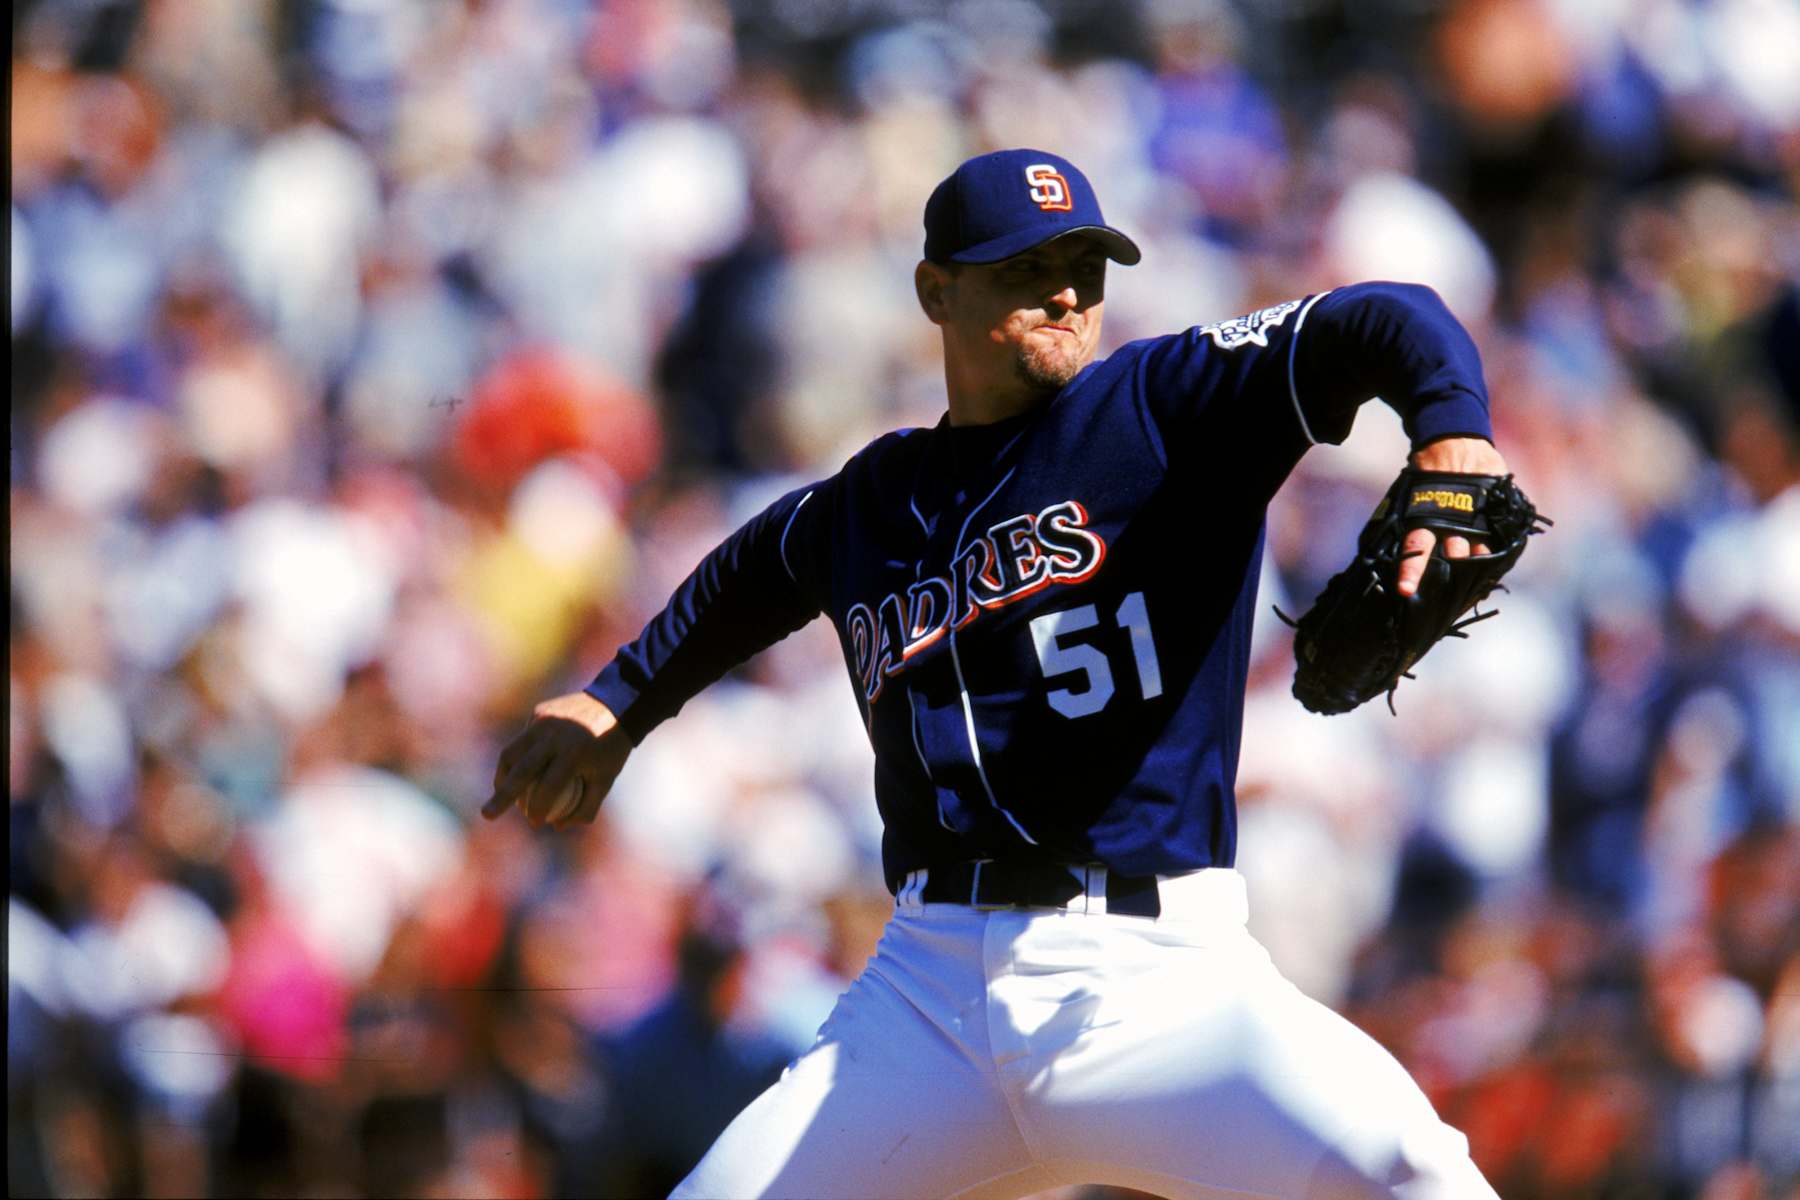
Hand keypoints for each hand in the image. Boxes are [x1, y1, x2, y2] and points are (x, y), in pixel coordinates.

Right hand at [483, 691, 630, 829]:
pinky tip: (519, 771)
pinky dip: (519, 757)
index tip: (535, 823)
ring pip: (511, 753)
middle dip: (502, 796)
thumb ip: (585, 807)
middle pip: (520, 771)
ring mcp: (542, 721)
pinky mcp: (538, 713)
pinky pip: (523, 739)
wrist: (618, 703)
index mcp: (573, 753)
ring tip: (500, 794)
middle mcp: (553, 735)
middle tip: (487, 815)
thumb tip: (556, 826)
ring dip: (502, 776)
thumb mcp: (606, 780)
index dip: (538, 809)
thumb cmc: (611, 749)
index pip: (547, 787)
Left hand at [1396, 437, 1507, 597]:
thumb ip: (1406, 519)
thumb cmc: (1427, 471)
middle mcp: (1455, 519)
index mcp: (1426, 515)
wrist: (1455, 438)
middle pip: (1456, 556)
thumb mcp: (1411, 492)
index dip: (1411, 571)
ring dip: (1478, 569)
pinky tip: (1495, 569)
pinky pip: (1502, 540)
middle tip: (1450, 593)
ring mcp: (1480, 515)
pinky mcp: (1498, 509)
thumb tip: (1379, 549)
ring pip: (1481, 552)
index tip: (1406, 592)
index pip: (1416, 547)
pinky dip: (1499, 557)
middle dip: (1454, 575)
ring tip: (1476, 585)